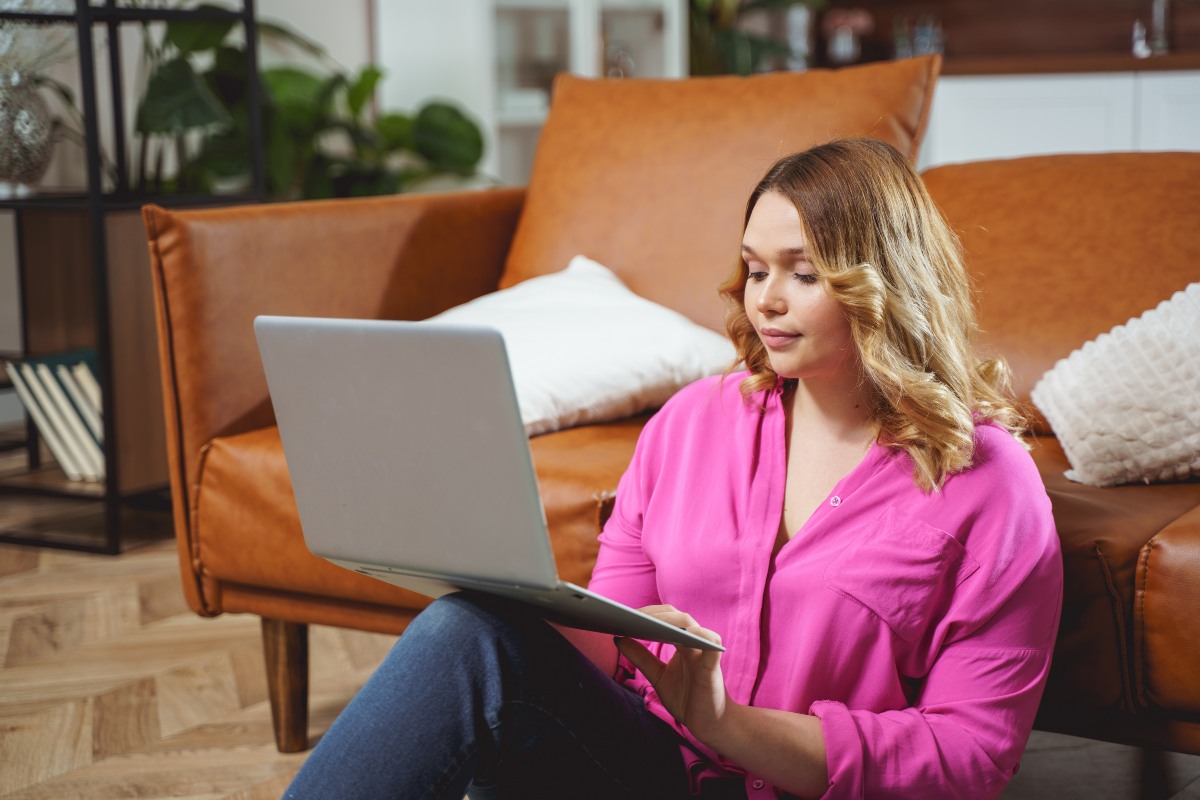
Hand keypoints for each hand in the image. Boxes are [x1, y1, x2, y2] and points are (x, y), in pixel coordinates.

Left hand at [615, 605, 726, 739]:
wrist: (708, 723)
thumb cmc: (686, 698)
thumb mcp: (658, 676)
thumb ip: (641, 658)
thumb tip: (619, 638)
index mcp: (682, 642)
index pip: (666, 617)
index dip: (647, 613)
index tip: (624, 614)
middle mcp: (693, 642)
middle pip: (676, 616)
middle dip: (653, 613)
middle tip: (630, 616)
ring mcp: (704, 652)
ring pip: (690, 624)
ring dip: (669, 620)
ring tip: (646, 622)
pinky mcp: (712, 666)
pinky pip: (711, 643)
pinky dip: (699, 634)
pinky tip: (682, 632)